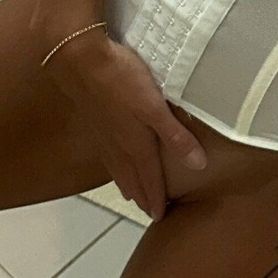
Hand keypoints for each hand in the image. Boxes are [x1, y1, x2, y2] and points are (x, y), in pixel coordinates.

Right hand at [45, 31, 206, 221]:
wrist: (78, 60)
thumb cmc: (121, 79)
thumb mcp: (154, 107)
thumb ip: (175, 135)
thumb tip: (198, 165)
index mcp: (136, 143)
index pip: (149, 177)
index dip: (156, 197)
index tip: (159, 217)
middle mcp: (118, 144)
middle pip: (132, 177)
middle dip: (142, 196)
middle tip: (148, 212)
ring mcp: (103, 133)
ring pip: (117, 167)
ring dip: (127, 183)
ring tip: (132, 196)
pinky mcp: (94, 120)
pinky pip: (107, 154)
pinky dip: (113, 166)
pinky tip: (113, 162)